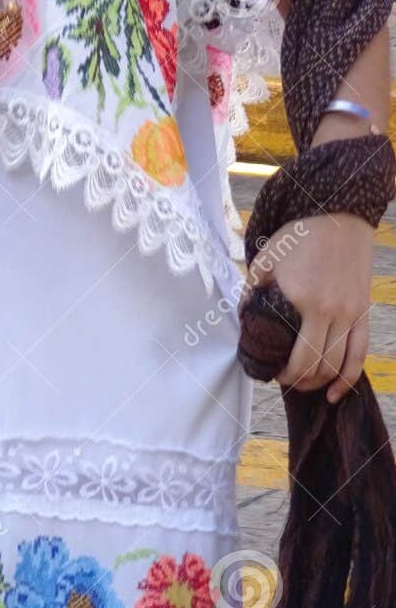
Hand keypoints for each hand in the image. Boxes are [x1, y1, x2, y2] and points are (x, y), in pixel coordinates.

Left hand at [245, 212, 373, 401]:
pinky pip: (361, 353)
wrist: (338, 215)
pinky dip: (350, 378)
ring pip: (341, 364)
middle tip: (286, 381)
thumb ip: (252, 291)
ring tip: (307, 387)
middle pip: (320, 366)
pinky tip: (337, 392)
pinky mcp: (363, 311)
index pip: (298, 356)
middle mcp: (332, 312)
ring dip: (322, 383)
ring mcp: (352, 313)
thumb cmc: (298, 235)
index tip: (272, 374)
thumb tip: (243, 318)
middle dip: (301, 381)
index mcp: (305, 301)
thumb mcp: (266, 259)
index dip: (285, 374)